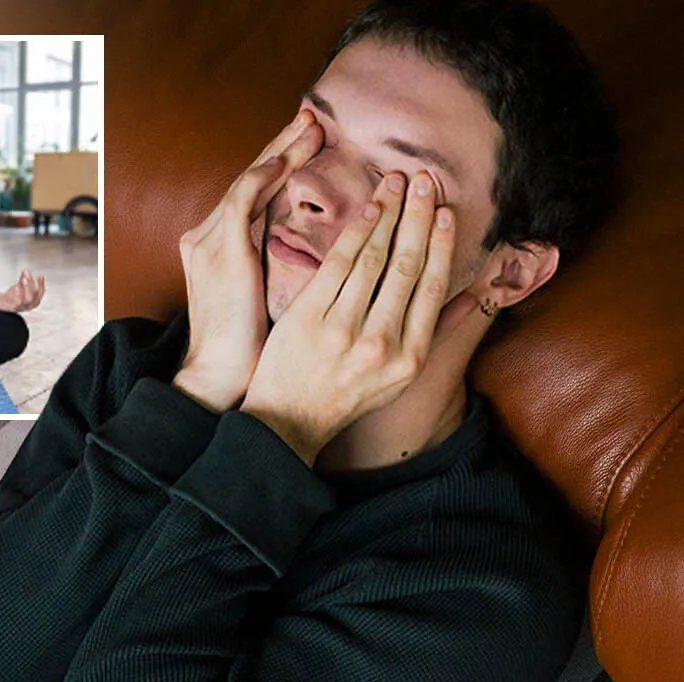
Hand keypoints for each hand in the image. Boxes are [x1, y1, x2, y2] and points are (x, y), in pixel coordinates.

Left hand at [0, 270, 45, 311]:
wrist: (1, 304)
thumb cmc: (12, 296)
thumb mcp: (19, 287)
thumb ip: (23, 279)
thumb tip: (26, 270)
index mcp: (33, 301)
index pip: (40, 293)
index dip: (41, 284)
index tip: (41, 275)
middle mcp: (29, 306)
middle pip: (34, 296)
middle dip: (32, 284)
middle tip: (28, 274)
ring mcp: (21, 308)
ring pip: (27, 299)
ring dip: (27, 288)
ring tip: (24, 279)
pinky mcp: (13, 308)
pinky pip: (17, 302)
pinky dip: (18, 294)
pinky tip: (17, 286)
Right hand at [173, 110, 323, 412]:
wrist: (219, 376)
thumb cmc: (249, 347)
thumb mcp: (266, 295)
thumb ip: (279, 263)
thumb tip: (325, 249)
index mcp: (217, 248)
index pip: (253, 194)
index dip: (282, 165)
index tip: (312, 143)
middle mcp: (206, 238)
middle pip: (249, 179)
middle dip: (283, 146)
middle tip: (313, 118)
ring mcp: (207, 243)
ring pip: (247, 182)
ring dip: (281, 152)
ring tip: (310, 127)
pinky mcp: (219, 254)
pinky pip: (242, 203)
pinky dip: (263, 178)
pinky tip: (285, 159)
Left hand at [241, 170, 477, 465]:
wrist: (287, 421)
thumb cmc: (345, 396)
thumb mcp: (399, 378)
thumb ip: (435, 335)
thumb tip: (473, 297)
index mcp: (410, 358)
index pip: (434, 289)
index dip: (442, 245)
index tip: (448, 212)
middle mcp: (381, 344)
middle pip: (407, 267)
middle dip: (419, 218)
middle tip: (426, 180)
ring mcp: (342, 331)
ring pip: (373, 260)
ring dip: (389, 215)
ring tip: (397, 183)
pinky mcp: (307, 320)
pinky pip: (336, 266)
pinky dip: (355, 232)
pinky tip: (368, 208)